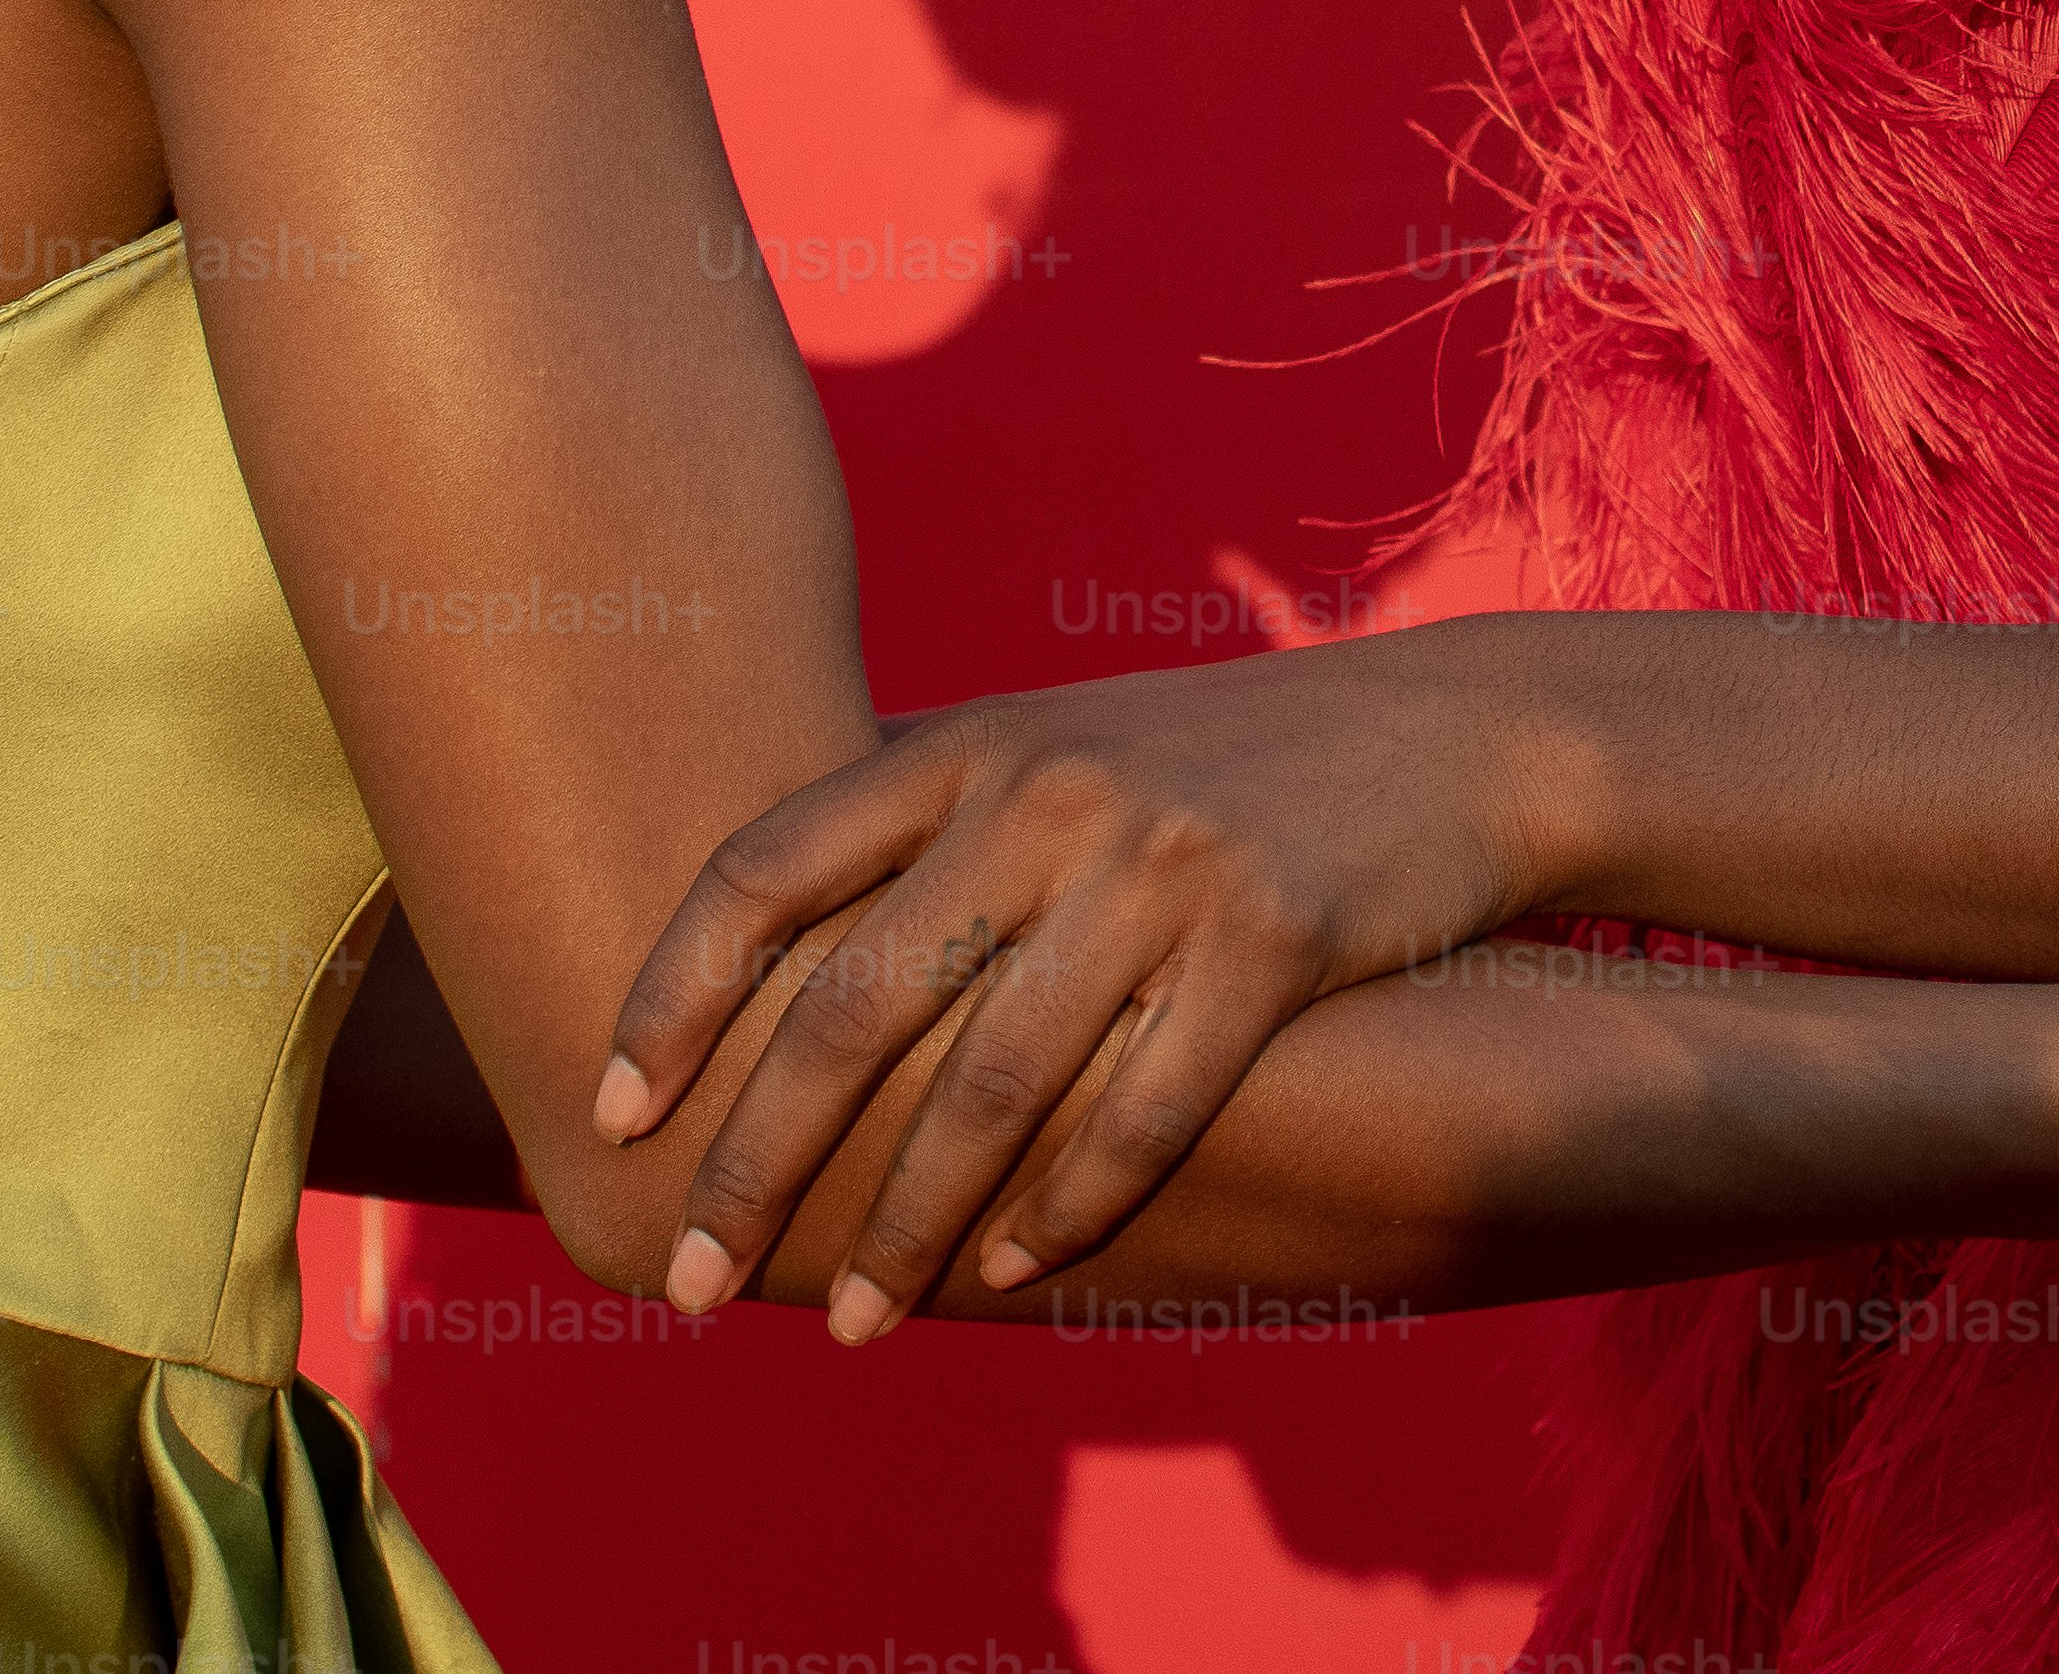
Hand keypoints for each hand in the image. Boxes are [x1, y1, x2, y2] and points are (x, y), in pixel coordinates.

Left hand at [595, 623, 1556, 1330]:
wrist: (1449, 736)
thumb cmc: (1225, 762)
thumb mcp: (1064, 746)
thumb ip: (933, 821)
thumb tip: (754, 935)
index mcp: (978, 743)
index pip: (768, 863)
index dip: (669, 989)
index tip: (608, 1108)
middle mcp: (1052, 790)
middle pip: (854, 1001)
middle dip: (756, 1160)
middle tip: (693, 1278)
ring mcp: (1164, 860)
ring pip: (990, 1083)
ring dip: (906, 1225)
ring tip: (862, 1322)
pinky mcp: (1275, 933)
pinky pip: (1143, 1110)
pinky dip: (1065, 1204)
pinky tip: (1012, 1266)